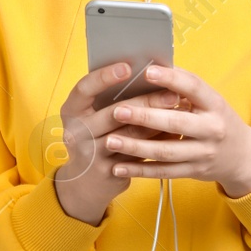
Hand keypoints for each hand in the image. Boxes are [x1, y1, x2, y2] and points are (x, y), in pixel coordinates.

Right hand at [51, 59, 179, 225]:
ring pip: (130, 135)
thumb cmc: (94, 138)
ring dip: (158, 121)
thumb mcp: (92, 117)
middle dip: (146, 101)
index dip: (104, 77)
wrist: (85, 183)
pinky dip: (157, 142)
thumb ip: (110, 99)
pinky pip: (138, 154)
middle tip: (172, 92)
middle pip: (114, 112)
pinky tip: (175, 133)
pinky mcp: (108, 171)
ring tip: (179, 110)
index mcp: (71, 111)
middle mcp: (76, 132)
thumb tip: (148, 74)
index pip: (84, 88)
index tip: (128, 67)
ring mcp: (91, 154)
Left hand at [103, 64, 250, 197]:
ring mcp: (203, 153)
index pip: (193, 88)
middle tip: (117, 111)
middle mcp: (212, 129)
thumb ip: (184, 86)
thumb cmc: (216, 118)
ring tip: (109, 140)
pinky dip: (139, 170)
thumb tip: (150, 65)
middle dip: (145, 117)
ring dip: (135, 147)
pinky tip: (117, 166)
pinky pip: (163, 172)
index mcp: (215, 104)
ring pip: (166, 152)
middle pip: (176, 123)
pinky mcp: (194, 171)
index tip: (147, 72)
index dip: (171, 79)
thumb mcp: (209, 100)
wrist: (241, 155)